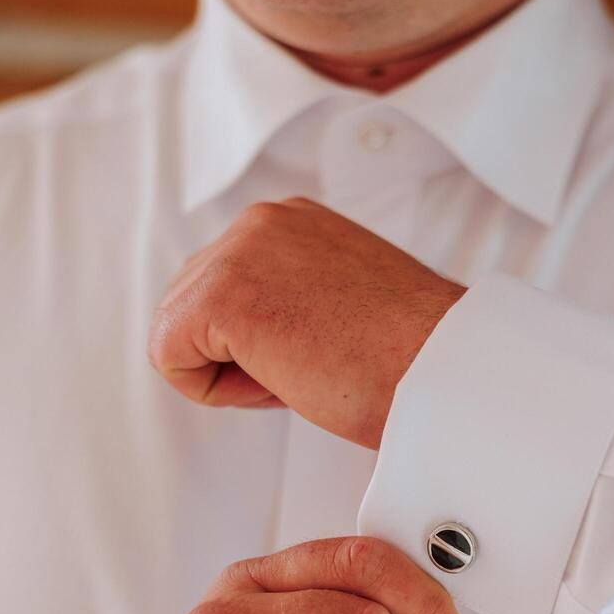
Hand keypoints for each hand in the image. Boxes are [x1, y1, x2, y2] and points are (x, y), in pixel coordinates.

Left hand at [148, 198, 465, 448]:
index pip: (223, 292)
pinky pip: (170, 361)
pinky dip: (219, 392)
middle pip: (190, 312)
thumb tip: (258, 329)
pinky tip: (286, 377)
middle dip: (240, 357)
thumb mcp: (341, 303)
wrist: (443, 374)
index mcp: (290, 222)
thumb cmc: (409, 360)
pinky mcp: (220, 295)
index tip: (326, 348)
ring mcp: (238, 252)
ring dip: (236, 375)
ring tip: (308, 367)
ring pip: (179, 336)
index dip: (263, 345)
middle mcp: (259, 222)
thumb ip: (292, 296)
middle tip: (317, 363)